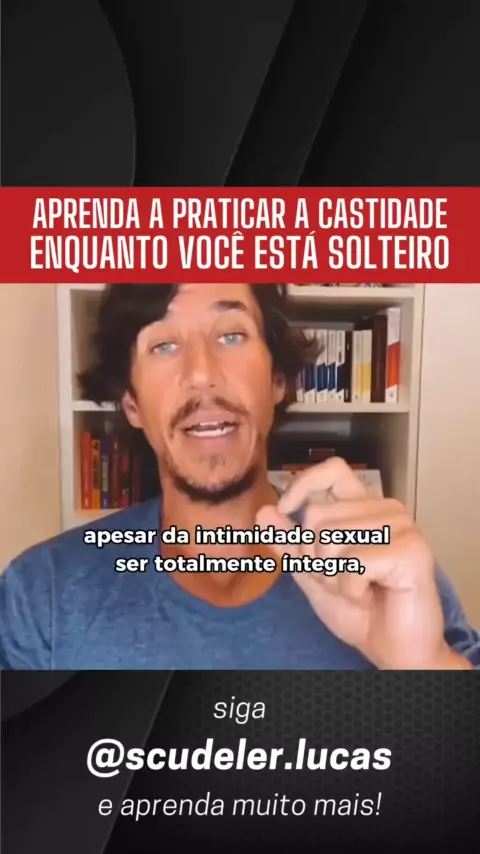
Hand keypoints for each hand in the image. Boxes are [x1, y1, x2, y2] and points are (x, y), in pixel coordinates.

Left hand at [257, 457, 470, 669]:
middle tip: (340, 579)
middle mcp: (386, 510)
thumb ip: (290, 542)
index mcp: (365, 508)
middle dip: (315, 557)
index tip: (285, 510)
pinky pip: (354, 561)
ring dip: (333, 575)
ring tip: (358, 588)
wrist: (392, 649)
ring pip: (332, 538)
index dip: (303, 485)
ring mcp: (402, 528)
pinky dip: (351, 587)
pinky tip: (370, 594)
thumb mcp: (313, 573)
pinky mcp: (412, 551)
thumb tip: (264, 512)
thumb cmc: (359, 610)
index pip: (333, 470)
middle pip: (318, 515)